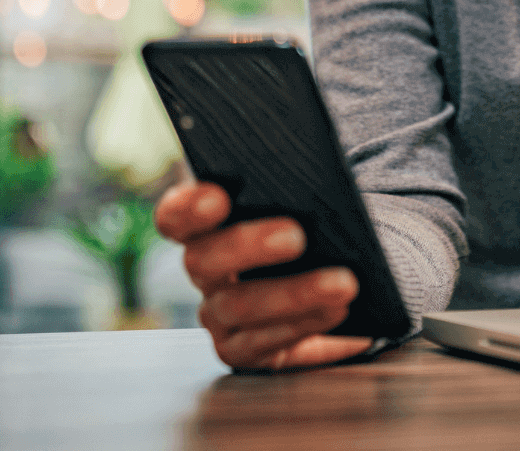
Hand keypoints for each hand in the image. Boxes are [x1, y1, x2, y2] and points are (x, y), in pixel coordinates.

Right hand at [155, 183, 372, 370]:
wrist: (335, 275)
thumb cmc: (312, 222)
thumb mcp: (301, 198)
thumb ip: (291, 185)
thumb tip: (312, 170)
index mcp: (207, 223)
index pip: (176, 215)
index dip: (188, 208)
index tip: (219, 198)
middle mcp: (205, 270)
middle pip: (203, 260)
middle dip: (250, 246)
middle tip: (298, 236)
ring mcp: (219, 314)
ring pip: (238, 306)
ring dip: (294, 294)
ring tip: (344, 283)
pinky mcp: (243, 349)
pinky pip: (263, 343)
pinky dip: (304, 325)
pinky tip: (338, 310)